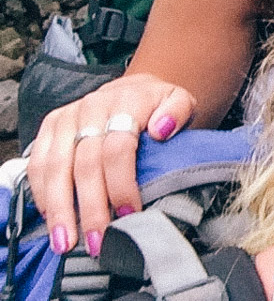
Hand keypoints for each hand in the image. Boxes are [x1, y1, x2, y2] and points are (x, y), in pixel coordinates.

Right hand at [25, 73, 195, 256]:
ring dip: (60, 208)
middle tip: (97, 241)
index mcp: (127, 102)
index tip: (129, 215)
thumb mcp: (181, 101)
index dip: (122, 185)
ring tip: (66, 241)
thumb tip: (162, 128)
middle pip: (85, 164)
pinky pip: (37, 163)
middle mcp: (93, 107)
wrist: (134, 88)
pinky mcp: (50, 126)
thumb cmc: (159, 104)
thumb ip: (179, 111)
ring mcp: (68, 117)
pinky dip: (41, 193)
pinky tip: (50, 218)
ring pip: (56, 167)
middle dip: (90, 207)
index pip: (118, 149)